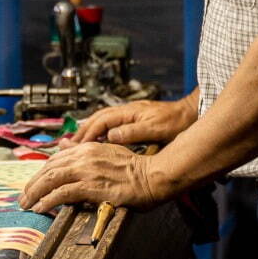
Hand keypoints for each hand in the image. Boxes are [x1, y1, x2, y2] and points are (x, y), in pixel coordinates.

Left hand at [19, 142, 158, 213]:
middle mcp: (85, 156)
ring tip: (27, 204)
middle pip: (49, 168)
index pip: (56, 158)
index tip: (35, 183)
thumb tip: (64, 144)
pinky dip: (48, 201)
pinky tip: (41, 207)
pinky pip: (63, 193)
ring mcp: (88, 171)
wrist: (153, 176)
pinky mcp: (92, 186)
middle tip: (24, 197)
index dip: (42, 172)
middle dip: (33, 184)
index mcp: (89, 147)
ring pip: (51, 180)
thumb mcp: (108, 151)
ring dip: (35, 193)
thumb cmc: (136, 168)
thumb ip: (84, 150)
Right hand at [59, 96, 197, 149]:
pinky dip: (99, 131)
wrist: (190, 113)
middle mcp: (126, 111)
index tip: (76, 147)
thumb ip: (133, 132)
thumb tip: (110, 136)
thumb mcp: (155, 129)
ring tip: (76, 144)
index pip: (101, 122)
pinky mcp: (134, 119)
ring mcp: (130, 114)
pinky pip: (110, 124)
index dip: (87, 134)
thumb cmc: (176, 121)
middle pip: (97, 119)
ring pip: (102, 120)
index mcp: (129, 112)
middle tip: (67, 146)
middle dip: (81, 132)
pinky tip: (96, 140)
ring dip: (88, 131)